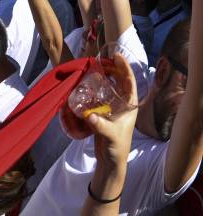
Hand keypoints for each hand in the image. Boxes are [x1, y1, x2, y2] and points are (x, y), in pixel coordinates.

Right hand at [87, 52, 138, 168]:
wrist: (111, 161)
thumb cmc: (117, 147)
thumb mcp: (110, 135)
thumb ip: (100, 125)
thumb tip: (89, 115)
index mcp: (130, 106)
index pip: (130, 82)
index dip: (124, 68)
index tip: (117, 56)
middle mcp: (123, 104)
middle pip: (120, 82)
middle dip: (113, 69)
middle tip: (102, 59)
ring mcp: (113, 108)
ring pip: (109, 88)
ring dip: (103, 77)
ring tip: (94, 67)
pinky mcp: (103, 113)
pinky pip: (99, 96)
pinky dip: (94, 88)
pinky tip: (86, 84)